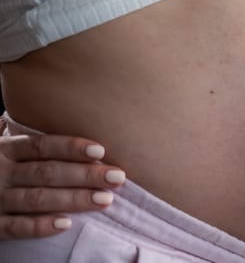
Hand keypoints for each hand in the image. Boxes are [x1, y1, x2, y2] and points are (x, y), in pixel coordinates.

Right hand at [0, 125, 125, 239]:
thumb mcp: (4, 150)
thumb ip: (30, 145)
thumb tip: (73, 132)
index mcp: (3, 150)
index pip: (41, 146)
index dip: (70, 147)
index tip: (101, 151)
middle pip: (47, 172)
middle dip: (85, 175)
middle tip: (117, 177)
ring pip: (37, 199)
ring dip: (73, 199)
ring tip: (105, 200)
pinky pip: (15, 227)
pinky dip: (40, 226)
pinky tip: (66, 224)